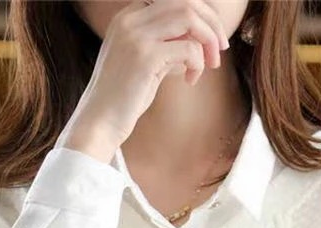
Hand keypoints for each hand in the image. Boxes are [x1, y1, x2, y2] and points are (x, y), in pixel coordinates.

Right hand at [61, 0, 230, 160]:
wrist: (100, 122)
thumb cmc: (124, 98)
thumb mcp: (147, 63)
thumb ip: (167, 45)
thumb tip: (197, 41)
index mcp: (129, 16)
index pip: (175, 0)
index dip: (201, 14)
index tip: (211, 39)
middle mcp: (130, 19)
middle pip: (186, 2)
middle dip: (211, 24)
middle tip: (220, 50)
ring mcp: (136, 35)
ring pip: (190, 17)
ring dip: (208, 40)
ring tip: (211, 65)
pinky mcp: (145, 56)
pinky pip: (188, 48)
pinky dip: (197, 63)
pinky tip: (190, 81)